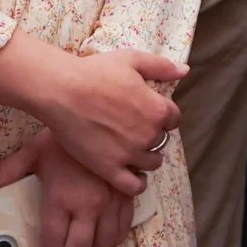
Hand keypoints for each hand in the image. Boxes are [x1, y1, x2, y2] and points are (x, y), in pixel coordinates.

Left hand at [0, 132, 140, 246]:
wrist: (101, 117)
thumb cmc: (65, 136)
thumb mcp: (31, 153)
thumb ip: (3, 175)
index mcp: (62, 199)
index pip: (53, 243)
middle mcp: (88, 206)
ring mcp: (111, 202)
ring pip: (104, 244)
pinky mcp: (126, 195)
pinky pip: (123, 228)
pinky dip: (112, 241)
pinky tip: (103, 241)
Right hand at [35, 49, 186, 194]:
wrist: (62, 91)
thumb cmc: (95, 72)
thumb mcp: (132, 60)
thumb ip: (161, 66)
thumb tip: (184, 71)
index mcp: (158, 109)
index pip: (174, 119)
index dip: (162, 115)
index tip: (148, 113)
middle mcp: (149, 134)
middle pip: (162, 140)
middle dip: (152, 135)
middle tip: (133, 129)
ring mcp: (130, 154)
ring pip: (152, 163)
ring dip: (146, 157)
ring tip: (132, 150)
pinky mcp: (109, 168)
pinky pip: (133, 186)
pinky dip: (137, 184)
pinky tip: (132, 175)